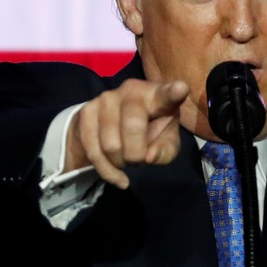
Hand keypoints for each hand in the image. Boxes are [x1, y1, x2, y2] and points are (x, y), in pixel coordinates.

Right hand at [65, 79, 189, 188]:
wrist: (117, 124)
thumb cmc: (152, 131)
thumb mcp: (166, 143)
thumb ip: (165, 151)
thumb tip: (148, 156)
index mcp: (158, 95)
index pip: (167, 94)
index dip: (174, 92)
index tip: (181, 89)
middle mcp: (131, 90)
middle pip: (132, 127)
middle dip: (136, 154)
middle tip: (139, 159)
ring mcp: (106, 98)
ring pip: (110, 144)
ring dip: (120, 163)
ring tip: (126, 160)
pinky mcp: (86, 111)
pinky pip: (93, 150)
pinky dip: (107, 171)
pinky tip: (118, 177)